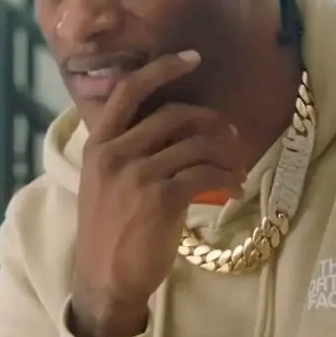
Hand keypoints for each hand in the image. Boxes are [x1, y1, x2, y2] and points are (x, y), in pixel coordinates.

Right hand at [69, 50, 244, 336]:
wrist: (104, 278)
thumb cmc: (108, 231)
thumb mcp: (103, 181)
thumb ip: (126, 150)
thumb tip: (170, 126)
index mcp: (98, 143)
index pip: (129, 90)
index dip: (163, 68)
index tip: (191, 57)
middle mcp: (115, 152)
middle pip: (174, 114)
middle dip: (211, 120)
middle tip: (231, 135)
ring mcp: (137, 173)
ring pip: (196, 144)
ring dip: (225, 154)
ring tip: (237, 169)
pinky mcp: (161, 197)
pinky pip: (206, 173)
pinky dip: (228, 178)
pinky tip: (235, 188)